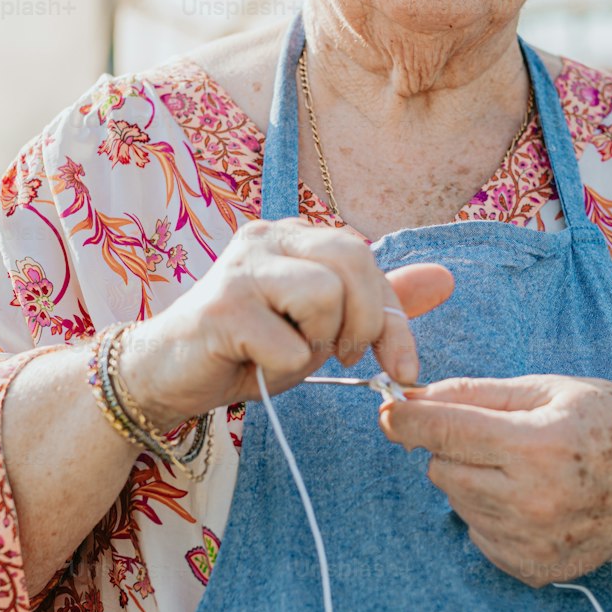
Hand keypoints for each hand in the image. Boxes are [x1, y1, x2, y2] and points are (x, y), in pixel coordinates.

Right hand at [118, 216, 453, 425]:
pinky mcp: (222, 308)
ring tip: (289, 353)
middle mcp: (267, 237)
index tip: (401, 365)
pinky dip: (286, 369)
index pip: (366, 256)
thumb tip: (445, 278)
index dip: (393, 315)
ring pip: (325, 296)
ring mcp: (241, 268)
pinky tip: (256, 365)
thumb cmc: (248, 349)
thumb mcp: (323, 326)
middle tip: (342, 356)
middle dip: (364, 322)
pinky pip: (290, 345)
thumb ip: (378, 301)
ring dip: (319, 343)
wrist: (166, 377)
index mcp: (294, 234)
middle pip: (352, 261)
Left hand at [378, 374, 611, 589]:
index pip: (444, 431)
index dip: (407, 419)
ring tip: (520, 467)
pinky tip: (530, 499)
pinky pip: (476, 532)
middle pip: (441, 468)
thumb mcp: (555, 388)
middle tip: (494, 436)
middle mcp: (531, 500)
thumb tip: (417, 397)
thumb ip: (481, 393)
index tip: (388, 410)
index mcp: (538, 445)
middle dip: (452, 445)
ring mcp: (530, 542)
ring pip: (455, 500)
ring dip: (470, 478)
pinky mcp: (530, 568)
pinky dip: (488, 512)